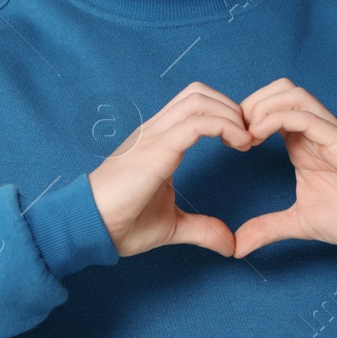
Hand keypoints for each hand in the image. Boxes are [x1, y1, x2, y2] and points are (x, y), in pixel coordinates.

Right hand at [87, 82, 251, 257]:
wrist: (88, 227)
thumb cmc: (120, 224)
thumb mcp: (172, 225)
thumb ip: (202, 229)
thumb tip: (230, 244)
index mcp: (158, 141)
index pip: (194, 106)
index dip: (224, 115)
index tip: (243, 142)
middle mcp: (156, 131)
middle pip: (199, 93)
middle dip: (231, 108)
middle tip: (248, 138)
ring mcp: (154, 136)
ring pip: (199, 99)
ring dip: (231, 114)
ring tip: (245, 140)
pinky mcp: (156, 149)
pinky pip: (197, 122)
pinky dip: (225, 126)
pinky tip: (239, 144)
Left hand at [231, 78, 336, 258]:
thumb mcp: (299, 222)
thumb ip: (267, 228)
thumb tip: (237, 247)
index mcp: (304, 143)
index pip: (272, 107)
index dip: (246, 116)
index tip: (231, 143)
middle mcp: (315, 131)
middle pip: (280, 89)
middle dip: (252, 103)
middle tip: (235, 134)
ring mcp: (329, 132)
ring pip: (293, 94)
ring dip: (264, 106)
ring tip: (247, 134)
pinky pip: (307, 116)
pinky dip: (278, 118)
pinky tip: (258, 136)